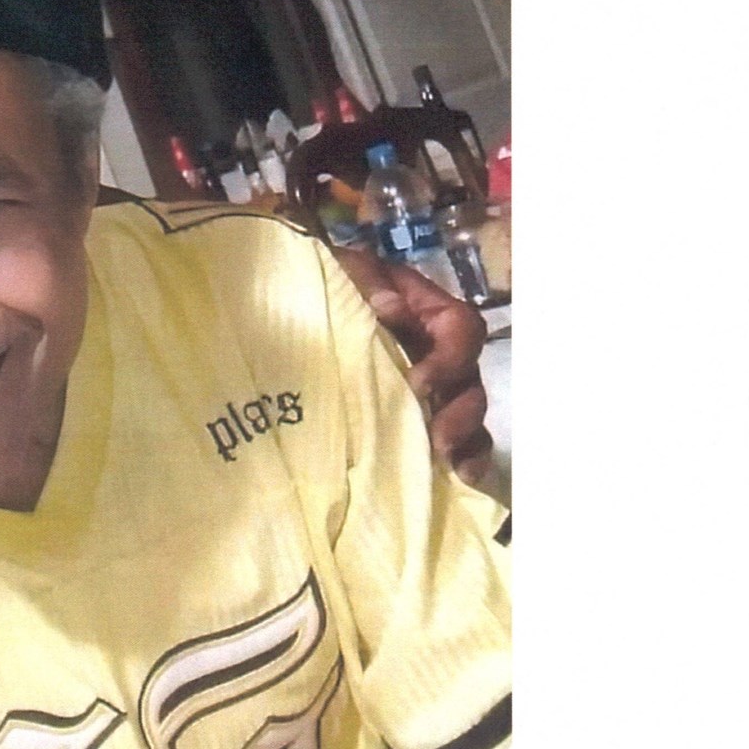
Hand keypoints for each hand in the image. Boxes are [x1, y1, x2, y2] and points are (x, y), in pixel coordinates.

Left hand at [334, 246, 491, 485]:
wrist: (279, 311)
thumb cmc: (316, 287)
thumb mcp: (336, 268)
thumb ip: (364, 279)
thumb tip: (390, 308)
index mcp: (422, 311)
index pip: (460, 329)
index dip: (450, 358)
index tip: (421, 384)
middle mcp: (433, 350)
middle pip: (469, 379)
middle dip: (460, 412)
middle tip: (439, 439)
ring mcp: (427, 389)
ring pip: (467, 413)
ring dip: (466, 441)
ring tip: (453, 466)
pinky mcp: (412, 420)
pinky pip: (453, 440)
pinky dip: (463, 458)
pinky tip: (460, 479)